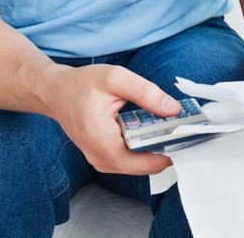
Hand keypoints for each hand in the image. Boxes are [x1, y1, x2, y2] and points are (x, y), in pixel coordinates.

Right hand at [46, 64, 180, 174]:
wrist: (57, 92)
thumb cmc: (82, 85)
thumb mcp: (116, 78)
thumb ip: (145, 92)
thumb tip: (172, 108)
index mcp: (100, 139)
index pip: (139, 161)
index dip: (165, 152)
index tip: (186, 139)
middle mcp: (99, 156)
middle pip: (142, 165)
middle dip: (166, 149)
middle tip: (186, 131)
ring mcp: (101, 159)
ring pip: (137, 165)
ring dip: (157, 150)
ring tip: (175, 130)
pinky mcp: (104, 156)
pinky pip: (130, 159)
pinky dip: (146, 148)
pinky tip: (157, 132)